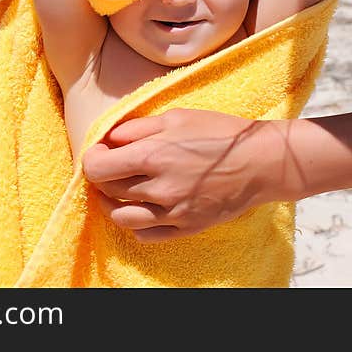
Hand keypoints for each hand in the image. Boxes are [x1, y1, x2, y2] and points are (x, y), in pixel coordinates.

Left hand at [81, 109, 282, 241]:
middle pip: (108, 190)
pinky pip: (145, 235)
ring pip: (121, 218)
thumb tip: (109, 139)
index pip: (98, 168)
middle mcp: (158, 188)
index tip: (99, 153)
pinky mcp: (185, 227)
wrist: (260, 161)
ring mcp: (172, 212)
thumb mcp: (177, 117)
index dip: (91, 159)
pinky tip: (141, 208)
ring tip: (119, 191)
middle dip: (102, 178)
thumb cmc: (219, 133)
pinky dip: (136, 224)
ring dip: (112, 204)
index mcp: (153, 155)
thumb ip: (138, 128)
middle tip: (111, 166)